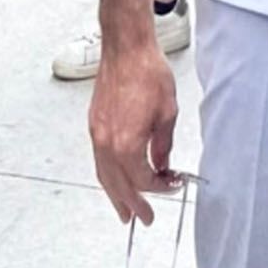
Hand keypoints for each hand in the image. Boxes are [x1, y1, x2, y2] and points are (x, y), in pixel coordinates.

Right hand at [89, 41, 180, 224]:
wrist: (126, 49)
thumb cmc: (148, 73)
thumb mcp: (167, 112)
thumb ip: (163, 145)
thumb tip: (162, 165)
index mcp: (126, 144)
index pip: (142, 179)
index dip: (159, 186)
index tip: (173, 184)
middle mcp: (106, 143)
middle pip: (118, 184)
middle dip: (132, 203)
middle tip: (143, 219)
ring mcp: (97, 134)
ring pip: (104, 174)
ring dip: (114, 194)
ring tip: (123, 211)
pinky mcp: (94, 124)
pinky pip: (99, 159)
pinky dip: (108, 174)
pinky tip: (115, 178)